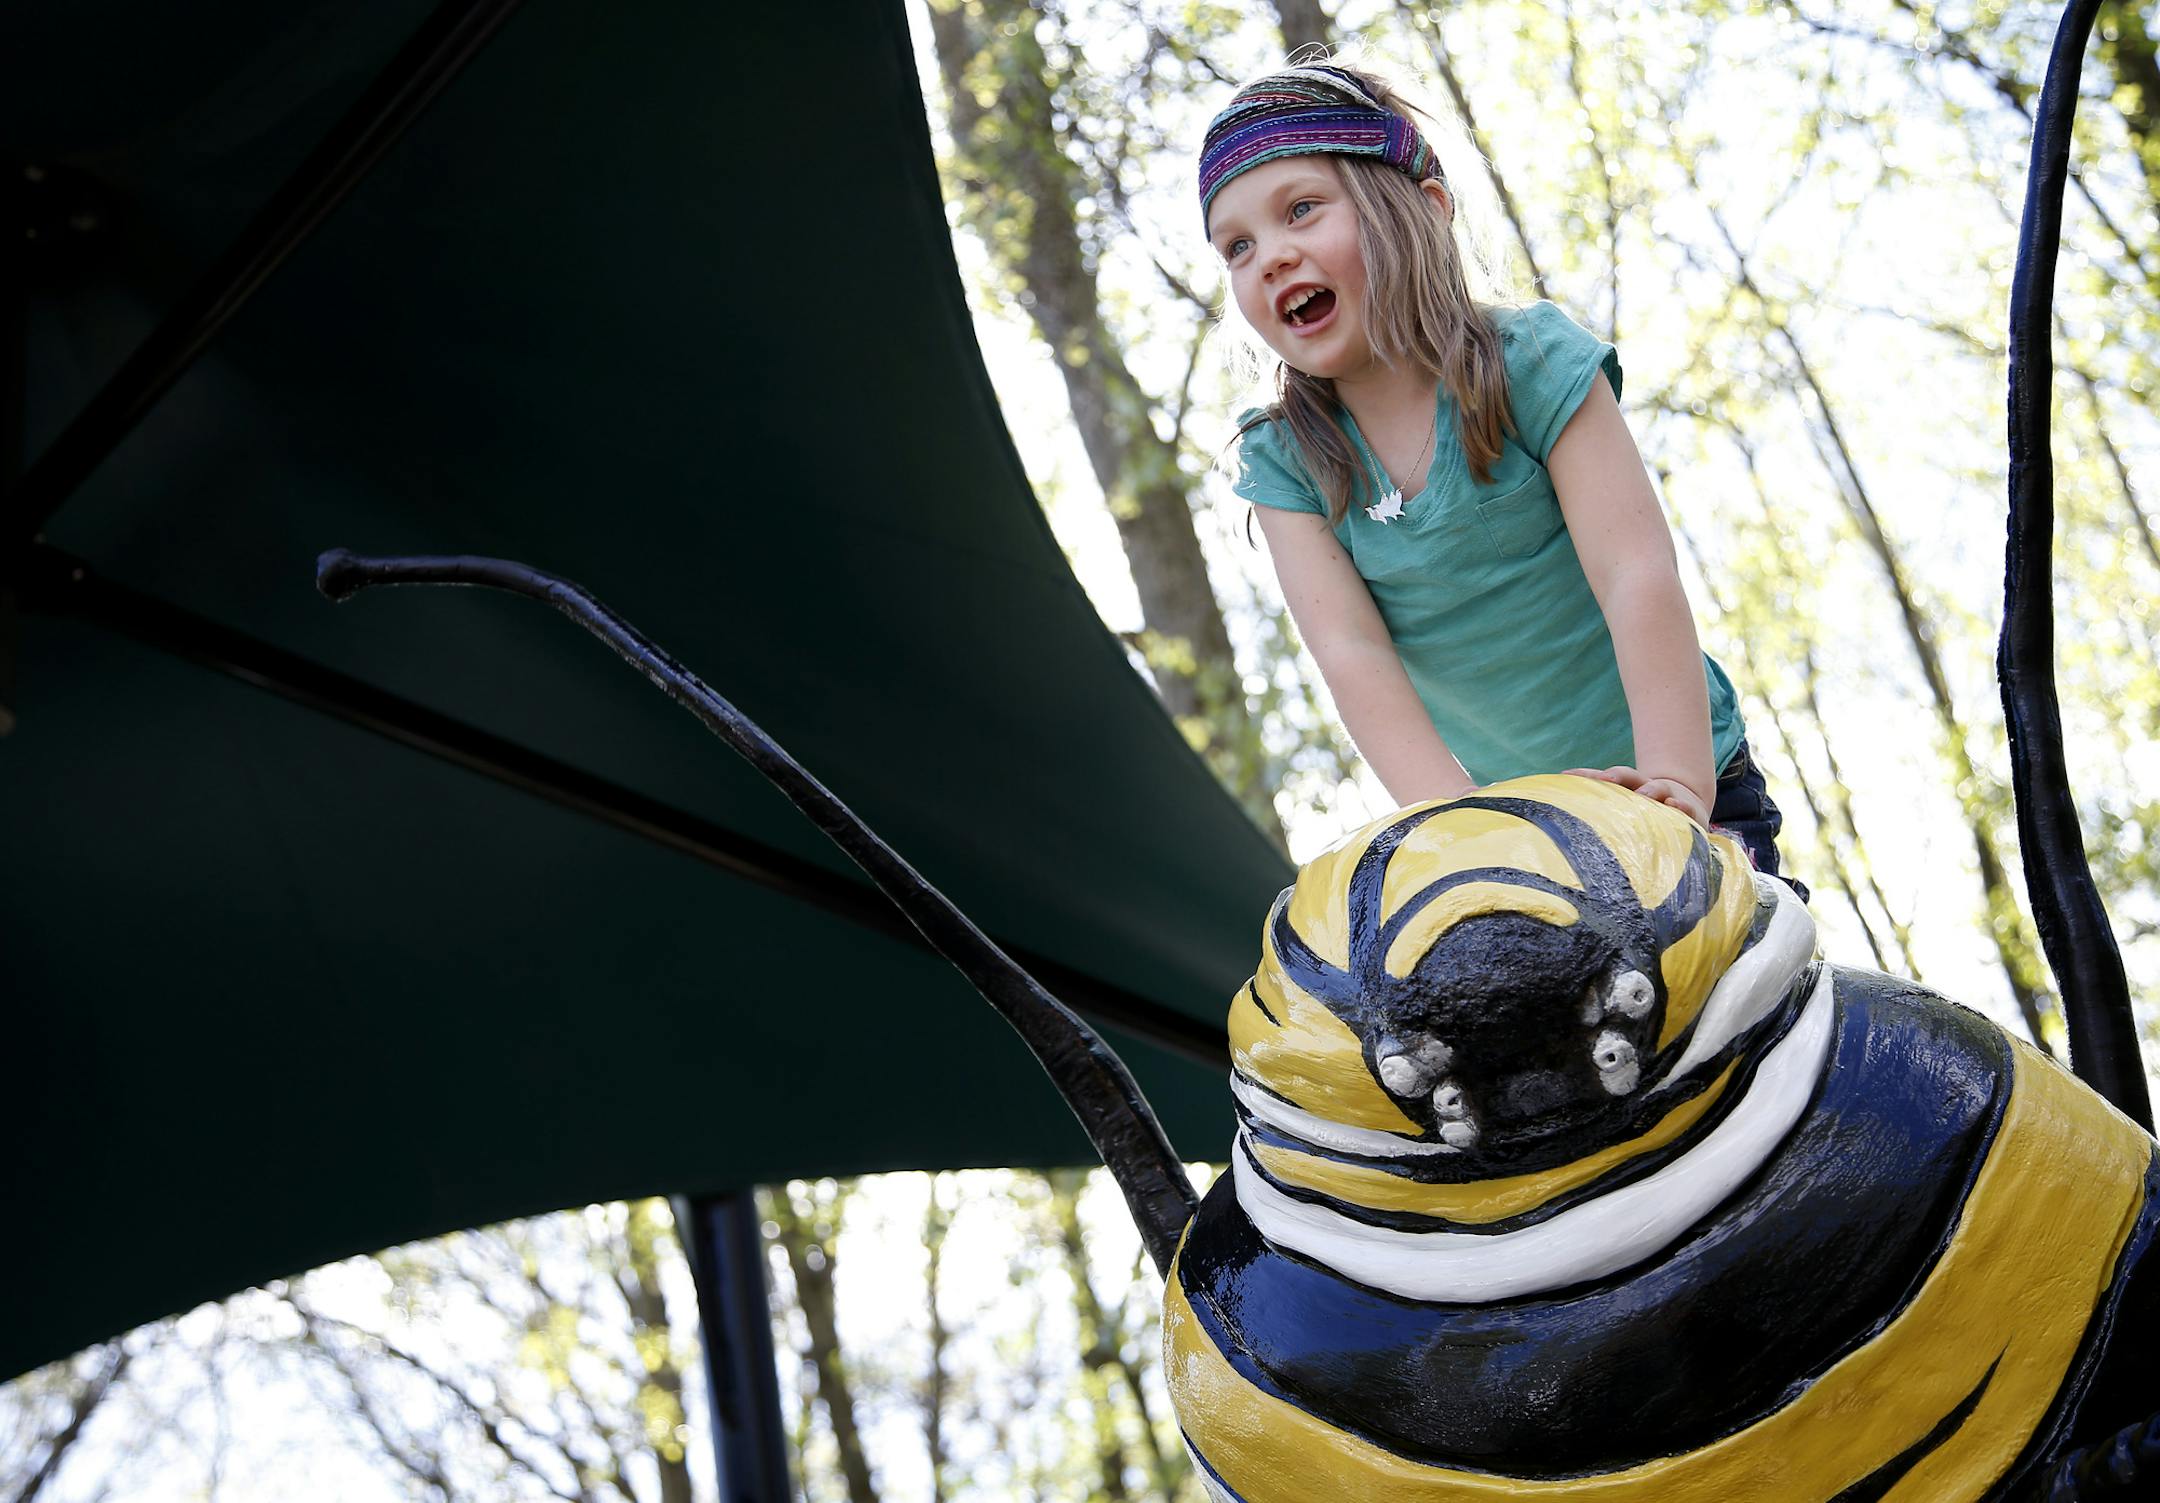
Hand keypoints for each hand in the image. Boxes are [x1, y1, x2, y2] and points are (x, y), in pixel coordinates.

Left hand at [1563, 765, 1710, 828]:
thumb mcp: (1621, 815)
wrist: (1685, 806)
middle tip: (1605, 778)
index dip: (1584, 775)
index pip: (1601, 777)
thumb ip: (1596, 819)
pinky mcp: (1688, 810)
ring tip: (1645, 795)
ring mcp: (1666, 797)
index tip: (1565, 775)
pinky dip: (1680, 805)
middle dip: (1615, 776)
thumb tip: (1554, 828)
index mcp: (1623, 788)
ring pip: (1657, 787)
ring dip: (1650, 789)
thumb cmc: (1643, 817)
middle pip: (1628, 776)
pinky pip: (1685, 807)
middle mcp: (1642, 788)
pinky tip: (1674, 806)